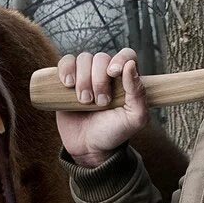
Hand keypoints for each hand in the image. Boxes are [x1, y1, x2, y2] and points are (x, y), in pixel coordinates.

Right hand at [55, 48, 149, 166]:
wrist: (89, 147)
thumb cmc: (113, 132)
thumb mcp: (134, 119)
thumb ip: (138, 94)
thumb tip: (130, 66)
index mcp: (126, 79)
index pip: (126, 55)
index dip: (119, 59)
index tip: (113, 73)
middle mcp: (106, 74)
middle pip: (101, 57)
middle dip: (98, 80)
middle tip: (100, 102)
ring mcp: (86, 75)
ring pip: (83, 59)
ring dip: (83, 80)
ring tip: (85, 101)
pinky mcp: (68, 81)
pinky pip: (65, 62)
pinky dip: (66, 70)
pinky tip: (68, 85)